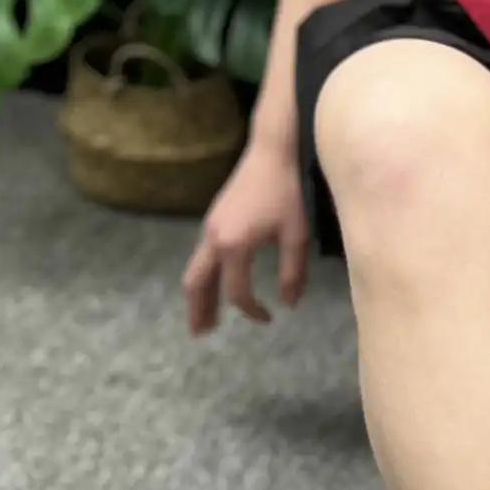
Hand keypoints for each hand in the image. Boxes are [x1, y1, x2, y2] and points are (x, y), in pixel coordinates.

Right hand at [182, 140, 308, 335]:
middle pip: (196, 285)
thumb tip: (289, 303)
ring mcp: (208, 230)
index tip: (269, 317)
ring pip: (194, 272)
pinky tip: (214, 286)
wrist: (268, 153)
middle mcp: (213, 240)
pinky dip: (203, 279)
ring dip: (197, 297)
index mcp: (234, 245)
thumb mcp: (296, 235)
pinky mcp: (211, 222)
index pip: (237, 292)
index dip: (251, 311)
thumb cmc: (285, 192)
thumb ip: (293, 272)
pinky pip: (200, 258)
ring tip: (202, 319)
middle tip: (200, 335)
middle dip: (198, 311)